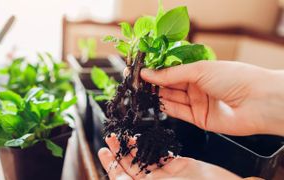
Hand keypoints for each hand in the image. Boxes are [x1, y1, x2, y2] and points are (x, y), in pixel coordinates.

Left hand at [98, 134, 240, 179]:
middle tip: (109, 137)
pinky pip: (161, 154)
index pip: (123, 179)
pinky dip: (150, 145)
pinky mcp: (181, 166)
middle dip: (118, 152)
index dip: (112, 165)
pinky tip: (141, 138)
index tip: (103, 151)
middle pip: (130, 168)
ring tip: (121, 134)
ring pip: (144, 159)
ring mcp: (168, 176)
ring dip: (132, 147)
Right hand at [141, 61, 283, 135]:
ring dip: (158, 94)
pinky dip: (166, 106)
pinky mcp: (198, 118)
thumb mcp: (199, 70)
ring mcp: (198, 102)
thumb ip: (171, 74)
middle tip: (139, 81)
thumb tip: (148, 73)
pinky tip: (155, 100)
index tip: (143, 70)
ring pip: (172, 98)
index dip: (158, 70)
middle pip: (171, 85)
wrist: (257, 102)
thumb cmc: (234, 78)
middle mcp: (198, 86)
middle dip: (155, 83)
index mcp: (200, 70)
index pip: (173, 70)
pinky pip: (178, 111)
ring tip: (142, 90)